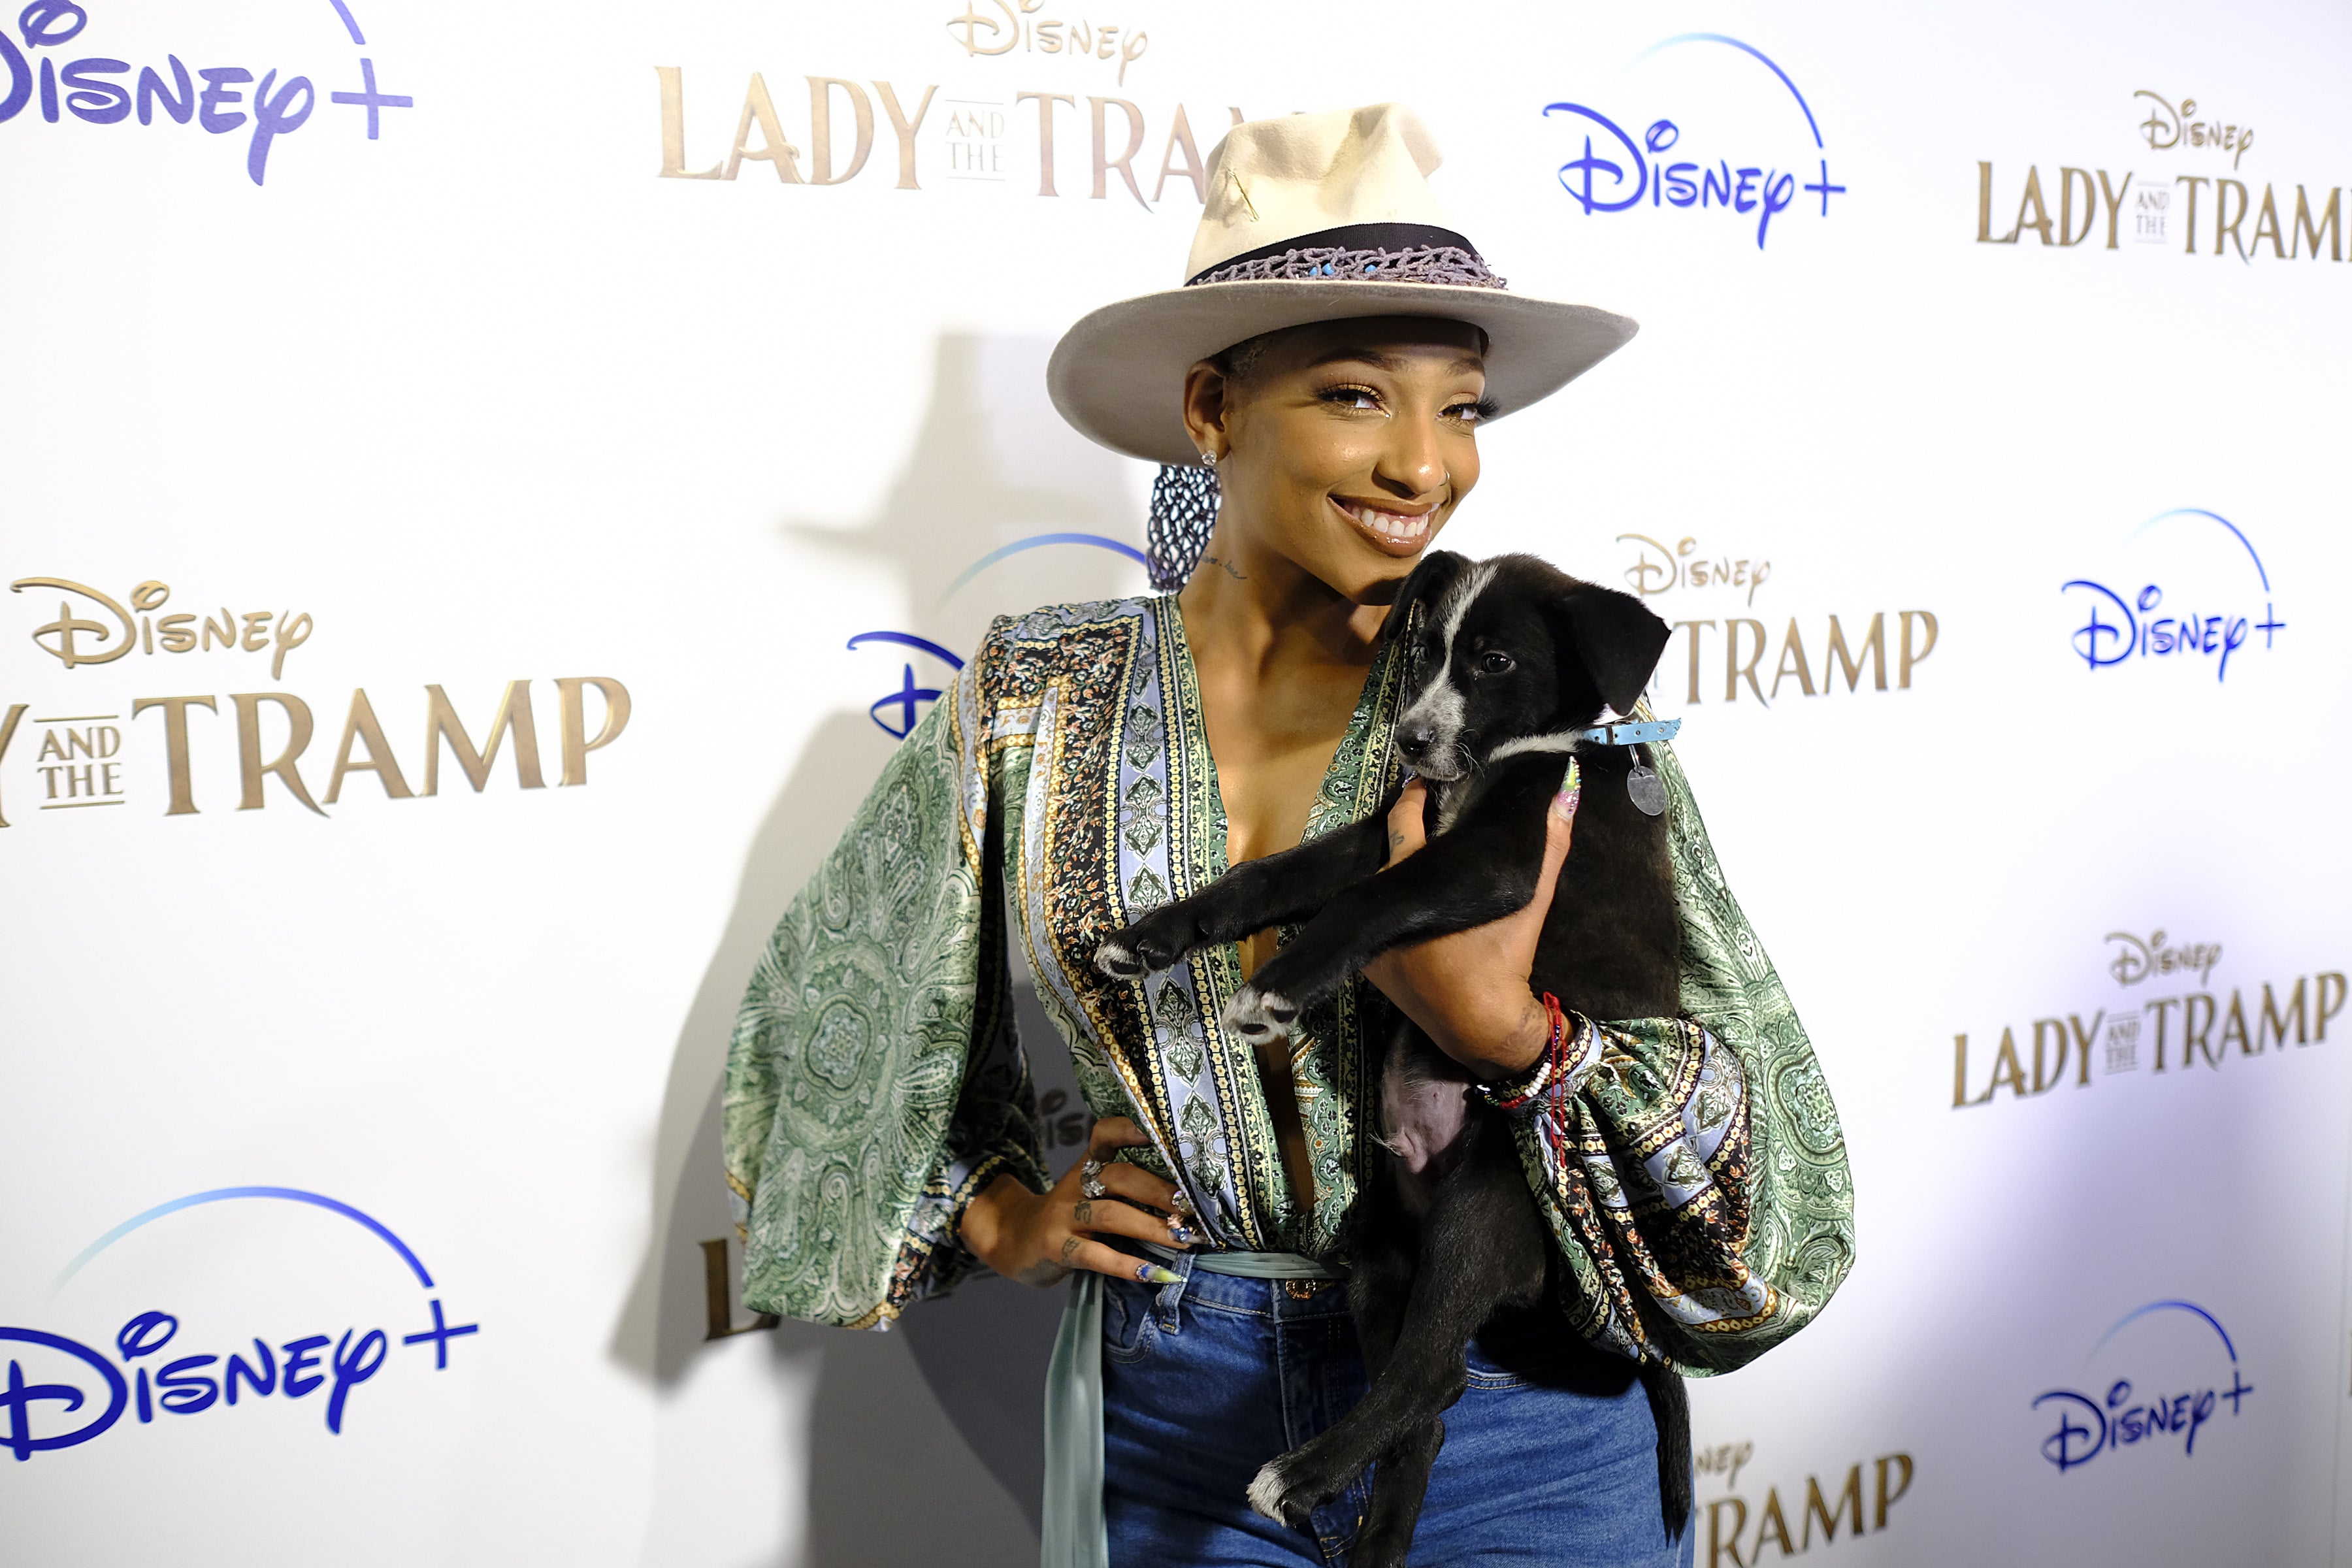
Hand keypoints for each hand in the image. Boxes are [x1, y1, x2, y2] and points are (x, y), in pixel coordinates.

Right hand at [957, 1116, 1195, 1287]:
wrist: (1012, 1241)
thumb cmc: (1068, 1218)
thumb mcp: (1089, 1194)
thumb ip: (1126, 1190)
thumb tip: (1188, 1202)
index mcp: (1087, 1167)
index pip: (1105, 1135)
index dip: (1129, 1129)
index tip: (1159, 1131)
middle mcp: (1075, 1186)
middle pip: (1119, 1177)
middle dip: (1159, 1191)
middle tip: (1193, 1207)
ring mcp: (1063, 1217)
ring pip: (1111, 1215)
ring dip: (1152, 1227)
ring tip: (1185, 1240)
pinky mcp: (1055, 1248)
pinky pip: (1095, 1256)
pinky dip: (1127, 1266)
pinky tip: (1155, 1274)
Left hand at [1360, 777, 1574, 1078]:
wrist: (1483, 1028)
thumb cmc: (1501, 961)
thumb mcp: (1527, 902)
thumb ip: (1547, 847)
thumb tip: (1567, 793)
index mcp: (1408, 881)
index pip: (1402, 823)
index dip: (1412, 798)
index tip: (1421, 782)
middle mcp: (1380, 906)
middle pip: (1390, 857)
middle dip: (1409, 837)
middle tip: (1430, 816)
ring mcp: (1373, 940)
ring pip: (1386, 892)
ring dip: (1405, 879)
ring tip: (1430, 863)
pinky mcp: (1373, 969)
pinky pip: (1383, 927)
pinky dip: (1400, 915)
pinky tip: (1421, 910)